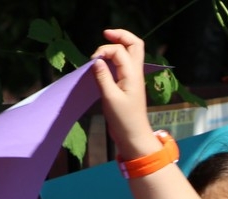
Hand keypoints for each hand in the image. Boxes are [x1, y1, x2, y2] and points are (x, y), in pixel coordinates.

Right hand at [90, 30, 157, 156]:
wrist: (133, 136)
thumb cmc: (123, 119)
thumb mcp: (110, 97)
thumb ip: (102, 76)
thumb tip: (96, 60)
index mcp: (132, 74)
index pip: (119, 50)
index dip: (104, 50)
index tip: (92, 61)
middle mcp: (135, 73)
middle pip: (134, 44)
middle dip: (120, 36)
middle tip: (105, 34)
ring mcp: (133, 78)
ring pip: (131, 53)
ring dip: (117, 46)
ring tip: (102, 49)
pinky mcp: (128, 84)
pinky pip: (124, 63)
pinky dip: (115, 58)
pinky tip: (104, 62)